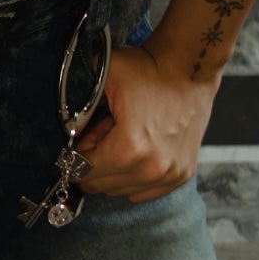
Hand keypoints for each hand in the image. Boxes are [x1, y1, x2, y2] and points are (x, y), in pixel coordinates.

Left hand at [73, 38, 220, 202]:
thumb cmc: (148, 70)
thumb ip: (77, 108)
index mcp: (128, 149)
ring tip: (121, 140)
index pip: (83, 172)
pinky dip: (134, 177)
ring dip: (114, 170)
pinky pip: (144, 191)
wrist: (190, 68)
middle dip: (94, 163)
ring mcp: (170, 174)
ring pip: (121, 191)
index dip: (75, 156)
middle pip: (100, 186)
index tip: (81, 140)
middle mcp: (151, 169)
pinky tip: (137, 151)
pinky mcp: (182, 174)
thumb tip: (68, 134)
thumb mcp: (103, 78)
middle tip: (102, 136)